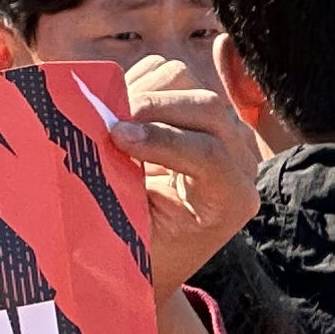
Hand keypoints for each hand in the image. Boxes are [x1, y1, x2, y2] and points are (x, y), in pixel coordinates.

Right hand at [107, 54, 264, 294]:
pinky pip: (169, 76)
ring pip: (187, 82)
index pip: (208, 154)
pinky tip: (117, 114)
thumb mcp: (131, 235)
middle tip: (105, 122)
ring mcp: (223, 131)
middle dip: (150, 107)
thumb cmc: (139, 256)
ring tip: (108, 119)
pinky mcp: (199, 113)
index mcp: (231, 200)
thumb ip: (123, 194)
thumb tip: (94, 145)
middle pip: (206, 107)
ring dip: (142, 93)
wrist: (155, 257)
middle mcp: (240, 160)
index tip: (115, 136)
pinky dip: (137, 83)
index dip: (160, 139)